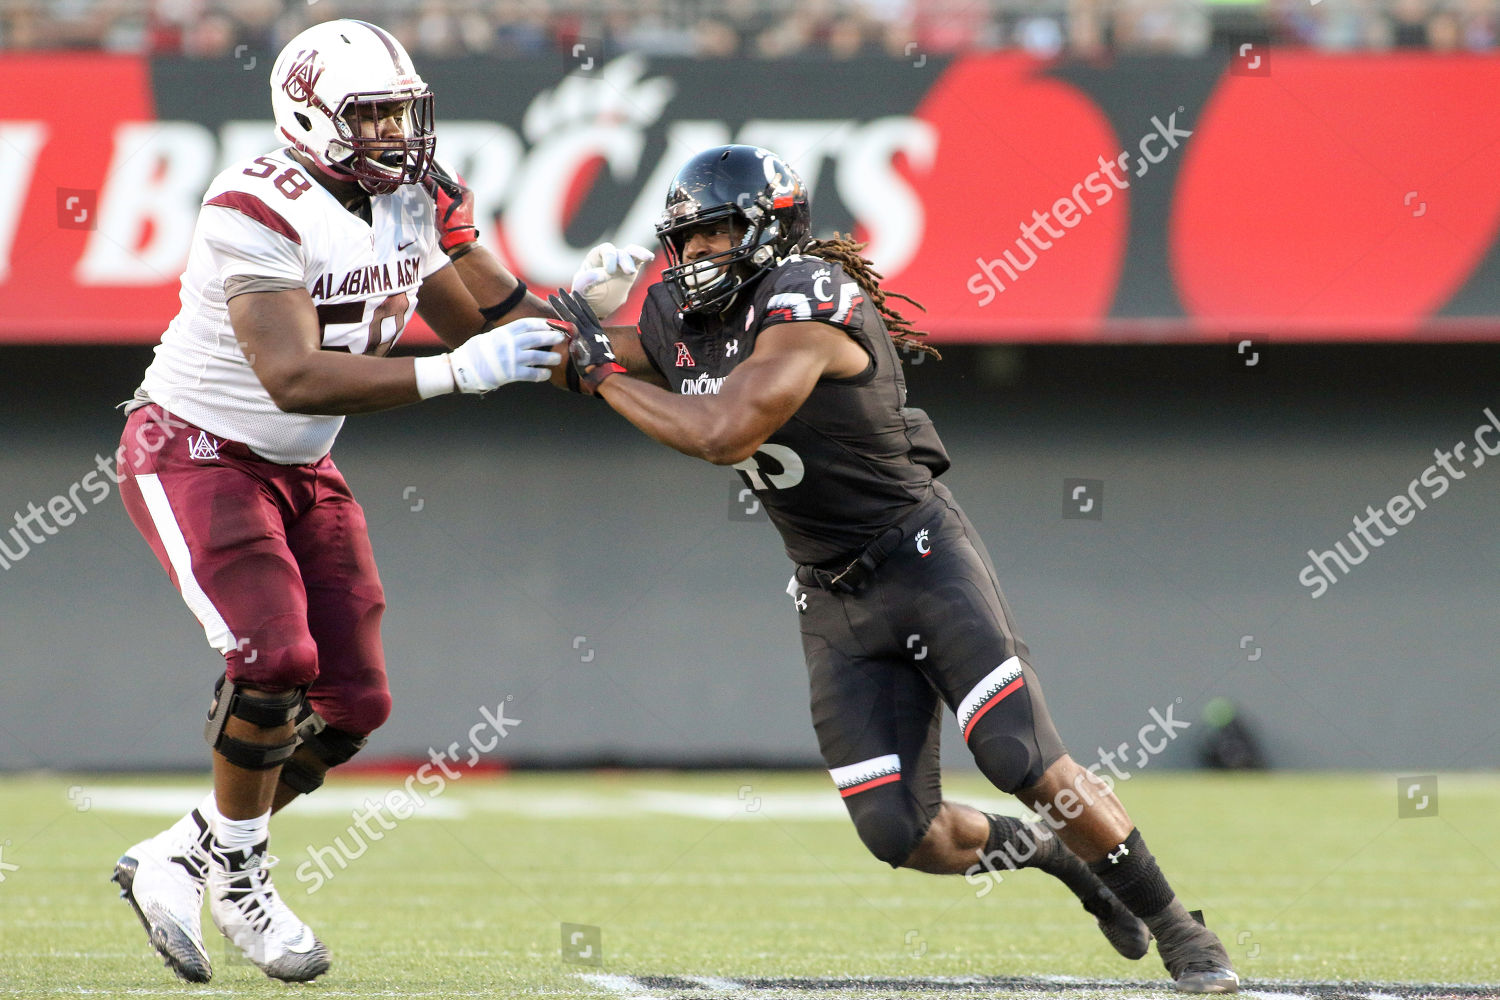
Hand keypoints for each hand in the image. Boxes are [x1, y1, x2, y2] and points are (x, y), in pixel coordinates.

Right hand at [424, 158, 477, 255]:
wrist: (457, 241)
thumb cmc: (455, 224)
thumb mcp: (444, 205)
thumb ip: (435, 190)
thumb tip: (425, 177)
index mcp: (464, 192)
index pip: (446, 177)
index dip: (435, 169)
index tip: (425, 161)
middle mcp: (461, 194)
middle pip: (444, 181)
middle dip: (432, 174)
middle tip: (421, 164)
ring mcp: (455, 201)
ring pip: (441, 187)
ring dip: (431, 182)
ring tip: (420, 173)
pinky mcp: (449, 208)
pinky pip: (439, 195)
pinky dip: (432, 191)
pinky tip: (424, 185)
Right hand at [447, 317, 562, 393]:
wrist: (460, 370)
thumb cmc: (474, 354)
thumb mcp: (489, 338)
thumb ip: (506, 336)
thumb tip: (524, 334)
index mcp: (503, 332)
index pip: (527, 324)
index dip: (542, 323)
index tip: (552, 324)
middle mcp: (508, 343)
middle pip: (536, 337)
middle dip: (551, 336)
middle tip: (562, 337)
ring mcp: (510, 359)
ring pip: (537, 355)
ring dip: (550, 357)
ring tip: (557, 358)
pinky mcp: (510, 374)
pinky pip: (531, 374)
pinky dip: (541, 374)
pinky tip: (546, 374)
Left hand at [549, 288, 624, 393]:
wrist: (606, 374)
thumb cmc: (605, 368)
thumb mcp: (602, 352)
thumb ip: (593, 344)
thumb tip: (585, 345)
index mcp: (599, 331)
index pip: (588, 313)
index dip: (581, 303)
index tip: (574, 294)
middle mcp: (592, 330)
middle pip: (578, 311)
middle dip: (568, 300)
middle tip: (559, 290)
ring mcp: (586, 335)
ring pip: (571, 317)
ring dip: (560, 306)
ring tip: (551, 297)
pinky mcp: (579, 343)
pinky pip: (566, 332)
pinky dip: (556, 325)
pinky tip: (547, 320)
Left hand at [571, 242, 653, 318]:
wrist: (597, 306)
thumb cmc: (586, 296)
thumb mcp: (580, 291)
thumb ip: (584, 283)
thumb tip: (595, 274)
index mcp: (595, 259)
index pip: (604, 250)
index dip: (609, 257)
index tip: (610, 272)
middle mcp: (609, 258)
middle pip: (619, 252)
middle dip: (625, 260)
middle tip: (629, 272)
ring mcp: (621, 263)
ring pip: (631, 252)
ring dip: (637, 255)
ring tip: (646, 258)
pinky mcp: (631, 270)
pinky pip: (638, 260)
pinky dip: (644, 256)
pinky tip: (649, 257)